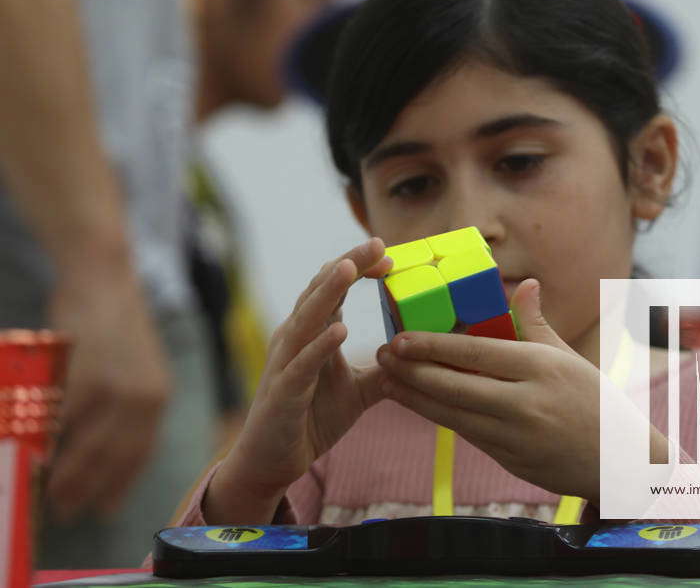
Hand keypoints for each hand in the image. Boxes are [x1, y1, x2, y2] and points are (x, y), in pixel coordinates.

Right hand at [46, 273, 171, 521]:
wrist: (103, 279)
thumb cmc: (112, 323)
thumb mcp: (133, 368)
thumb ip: (125, 405)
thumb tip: (99, 446)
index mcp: (158, 396)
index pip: (141, 453)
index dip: (121, 484)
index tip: (104, 509)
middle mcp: (145, 398)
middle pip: (115, 458)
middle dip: (90, 489)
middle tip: (67, 510)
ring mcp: (117, 390)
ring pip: (89, 446)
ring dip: (68, 475)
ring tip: (50, 493)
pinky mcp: (89, 379)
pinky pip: (66, 421)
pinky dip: (51, 442)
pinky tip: (37, 455)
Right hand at [207, 238, 391, 523]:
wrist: (272, 462)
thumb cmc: (310, 419)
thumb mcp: (359, 392)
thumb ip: (385, 370)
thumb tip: (420, 356)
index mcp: (312, 333)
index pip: (335, 289)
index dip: (359, 268)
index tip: (389, 256)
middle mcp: (295, 339)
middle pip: (321, 292)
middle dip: (348, 265)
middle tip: (377, 243)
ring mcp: (286, 363)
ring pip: (306, 319)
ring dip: (328, 292)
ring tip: (349, 268)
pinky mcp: (283, 392)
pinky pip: (302, 365)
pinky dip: (320, 346)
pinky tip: (340, 329)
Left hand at [376, 280, 600, 502]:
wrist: (618, 463)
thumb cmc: (594, 401)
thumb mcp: (569, 358)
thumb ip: (536, 324)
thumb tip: (524, 285)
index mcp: (540, 368)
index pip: (476, 353)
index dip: (432, 346)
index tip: (400, 337)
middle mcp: (525, 402)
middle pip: (455, 385)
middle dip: (412, 371)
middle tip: (381, 355)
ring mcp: (515, 436)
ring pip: (452, 414)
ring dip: (414, 398)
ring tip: (387, 380)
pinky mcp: (508, 460)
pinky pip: (465, 434)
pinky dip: (438, 417)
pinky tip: (418, 403)